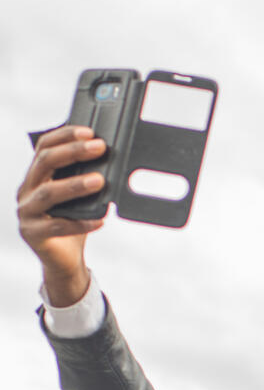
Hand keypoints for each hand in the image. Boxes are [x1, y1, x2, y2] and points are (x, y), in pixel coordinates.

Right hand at [17, 125, 107, 305]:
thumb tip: (112, 160)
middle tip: (99, 147)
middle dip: (73, 152)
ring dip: (74, 185)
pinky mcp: (33, 234)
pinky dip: (80, 223)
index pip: (44, 148)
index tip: (89, 131)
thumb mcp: (79, 196)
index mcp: (36, 176)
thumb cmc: (72, 221)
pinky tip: (100, 220)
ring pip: (47, 194)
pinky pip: (57, 226)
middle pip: (45, 163)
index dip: (65, 136)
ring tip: (99, 181)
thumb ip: (86, 178)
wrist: (64, 258)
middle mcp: (26, 190)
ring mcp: (26, 212)